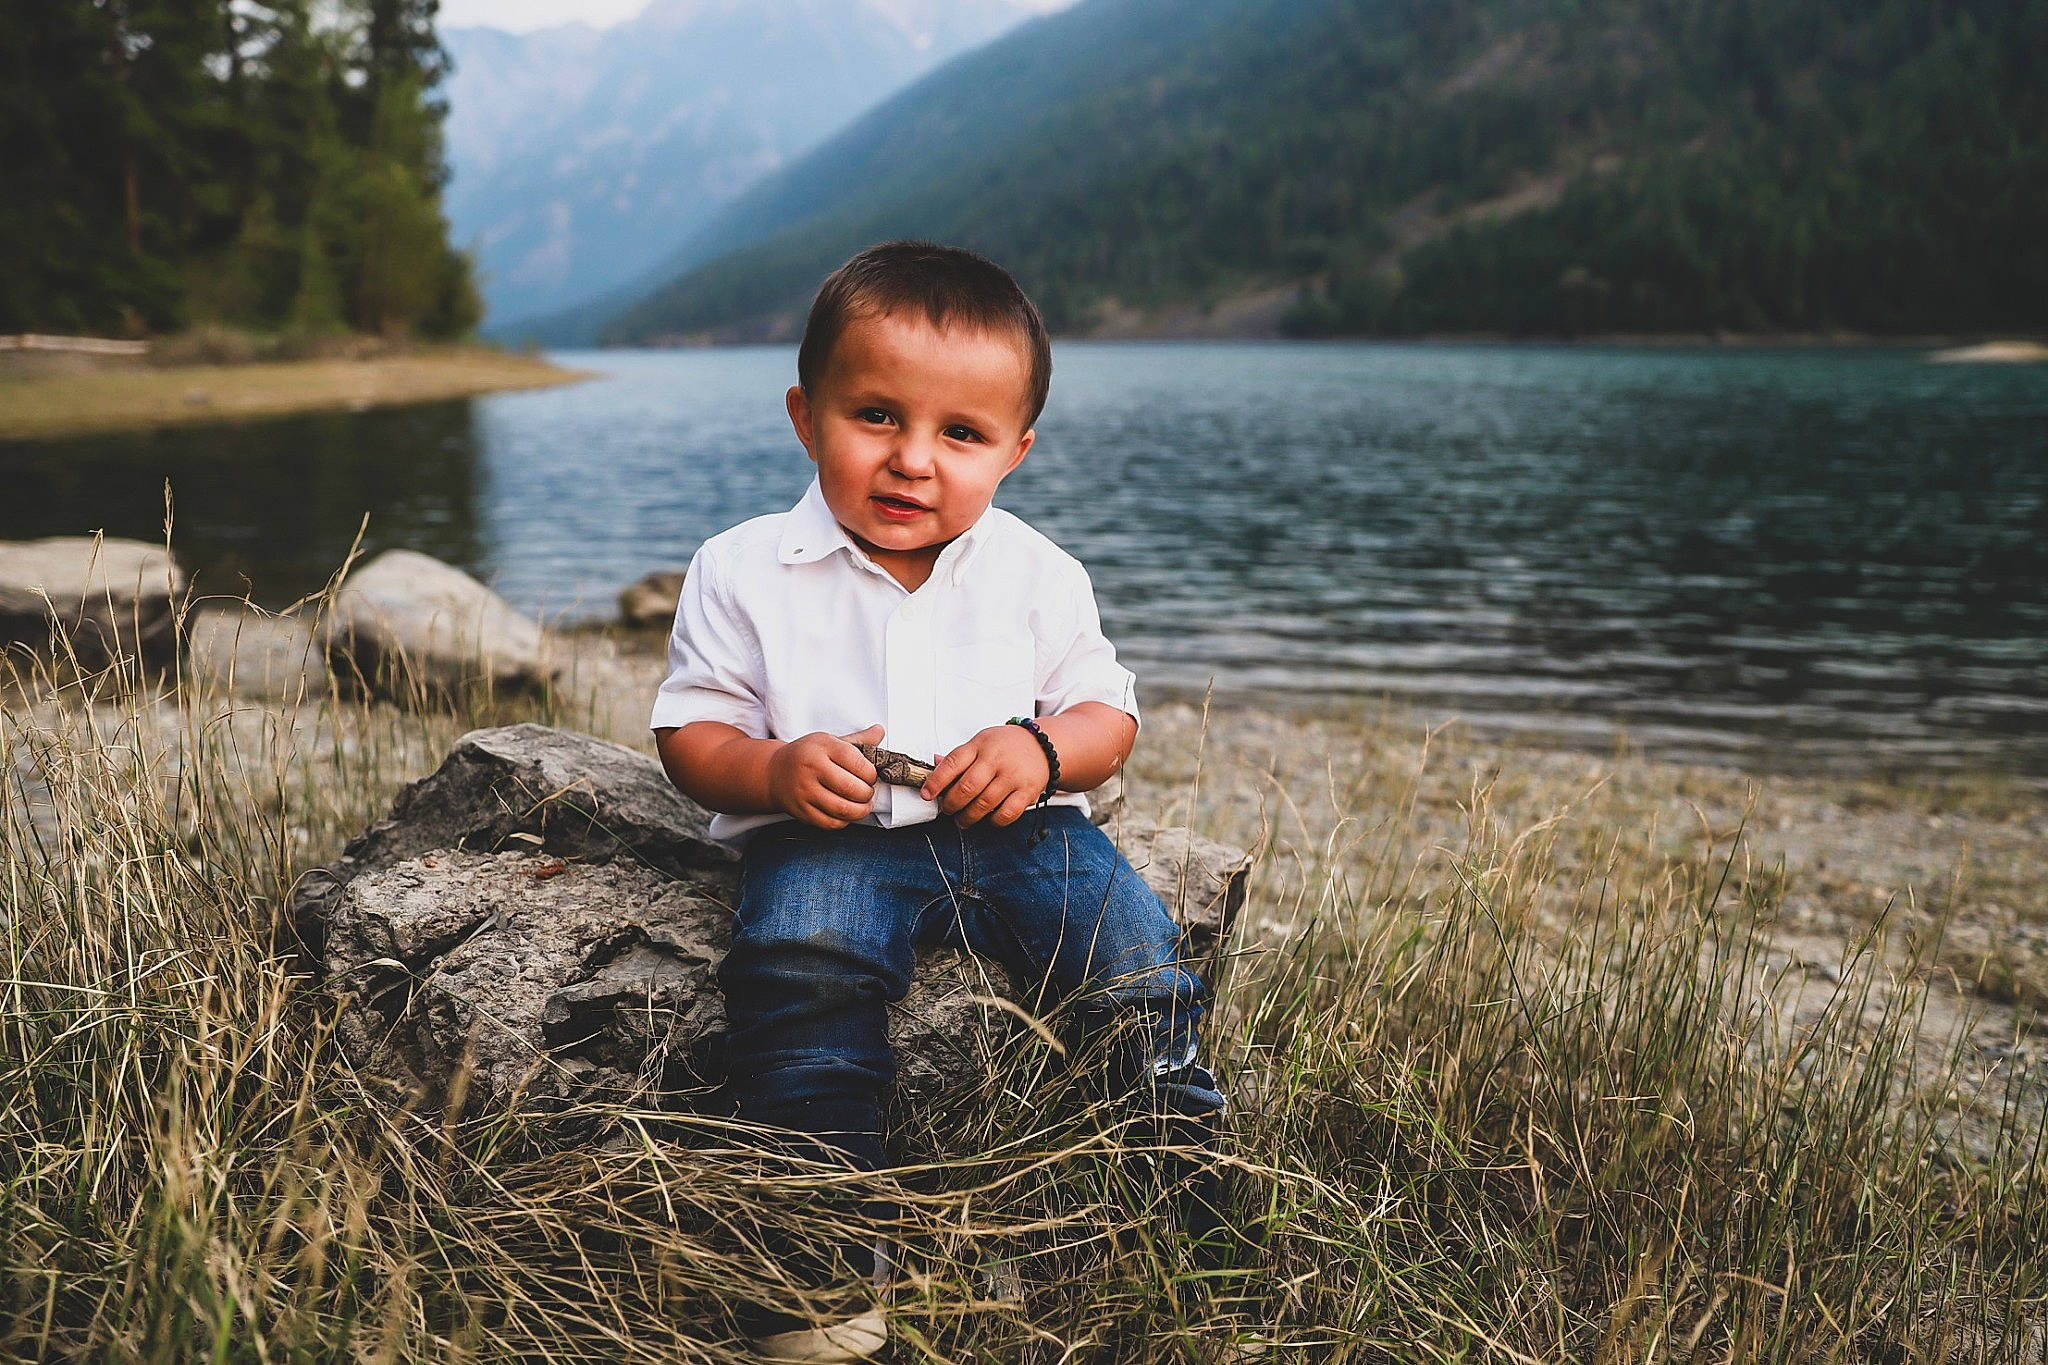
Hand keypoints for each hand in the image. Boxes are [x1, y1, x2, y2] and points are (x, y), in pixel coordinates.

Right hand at [769, 724, 881, 828]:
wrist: (774, 772)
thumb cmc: (807, 755)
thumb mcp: (829, 741)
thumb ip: (858, 740)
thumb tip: (880, 731)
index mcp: (821, 747)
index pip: (857, 762)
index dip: (871, 773)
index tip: (870, 775)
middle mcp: (811, 769)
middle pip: (852, 788)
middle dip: (867, 793)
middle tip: (867, 791)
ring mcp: (804, 792)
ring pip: (844, 809)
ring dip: (860, 810)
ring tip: (862, 804)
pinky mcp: (801, 811)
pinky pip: (831, 823)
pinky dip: (844, 821)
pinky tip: (845, 812)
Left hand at [922, 722, 1050, 827]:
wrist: (1043, 746)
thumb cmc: (1005, 747)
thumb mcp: (980, 743)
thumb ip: (958, 757)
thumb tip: (934, 764)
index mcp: (980, 745)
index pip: (952, 763)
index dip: (936, 782)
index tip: (926, 795)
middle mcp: (996, 759)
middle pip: (967, 788)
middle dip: (951, 804)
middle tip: (948, 810)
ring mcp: (1013, 776)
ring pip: (984, 804)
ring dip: (968, 817)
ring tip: (962, 820)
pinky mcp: (1028, 792)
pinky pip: (1006, 814)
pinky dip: (993, 821)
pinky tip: (988, 819)